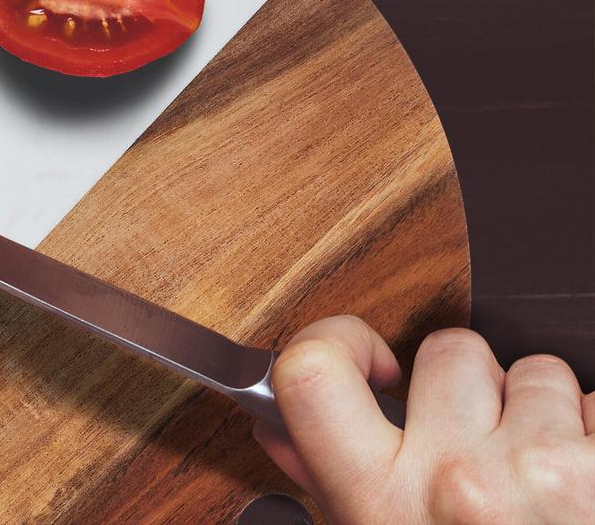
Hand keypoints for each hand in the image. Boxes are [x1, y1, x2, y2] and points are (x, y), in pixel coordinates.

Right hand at [255, 316, 594, 522]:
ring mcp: (542, 475)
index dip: (337, 340)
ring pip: (537, 373)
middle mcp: (458, 482)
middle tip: (487, 456)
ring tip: (548, 487)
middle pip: (448, 351)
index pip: (311, 372)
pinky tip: (587, 492)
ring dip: (545, 417)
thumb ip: (332, 488)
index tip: (371, 360)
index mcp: (384, 504)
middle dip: (474, 391)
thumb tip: (280, 431)